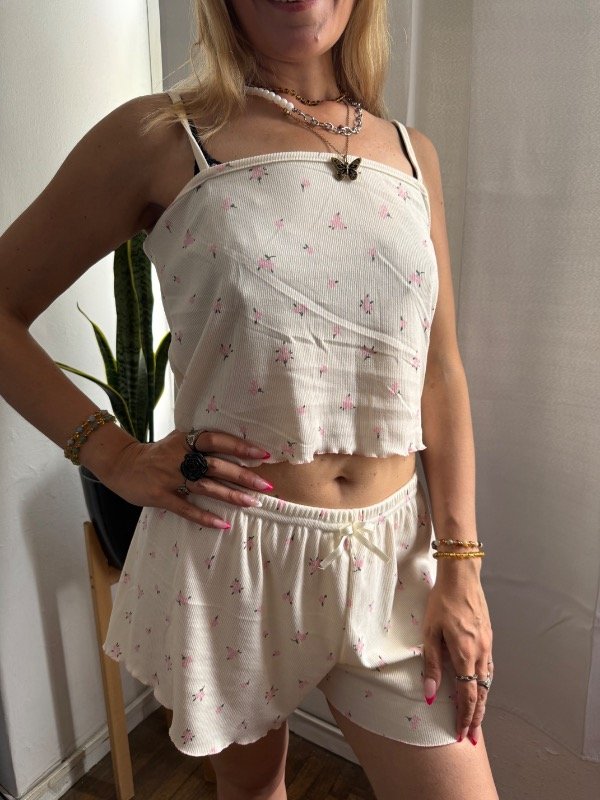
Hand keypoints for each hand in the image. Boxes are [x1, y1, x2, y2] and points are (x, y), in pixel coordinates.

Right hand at [95, 429, 272, 528]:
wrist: (121, 465)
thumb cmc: (158, 454)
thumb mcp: (178, 441)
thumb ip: (201, 443)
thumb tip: (236, 446)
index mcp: (186, 440)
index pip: (216, 439)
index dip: (239, 446)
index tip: (262, 453)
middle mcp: (180, 457)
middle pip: (216, 465)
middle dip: (243, 475)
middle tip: (266, 485)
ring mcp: (169, 477)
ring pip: (205, 487)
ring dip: (230, 496)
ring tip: (252, 503)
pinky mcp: (160, 496)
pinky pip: (185, 508)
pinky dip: (204, 517)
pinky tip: (223, 524)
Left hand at [420, 570, 492, 745]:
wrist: (462, 578)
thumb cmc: (442, 602)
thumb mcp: (430, 633)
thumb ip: (432, 666)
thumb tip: (431, 696)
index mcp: (466, 655)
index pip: (468, 695)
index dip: (465, 717)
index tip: (461, 734)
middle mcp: (481, 653)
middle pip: (481, 693)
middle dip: (477, 717)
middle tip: (473, 738)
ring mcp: (487, 645)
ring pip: (487, 682)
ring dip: (482, 702)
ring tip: (477, 719)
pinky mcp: (488, 637)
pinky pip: (488, 668)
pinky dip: (484, 685)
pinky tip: (480, 688)